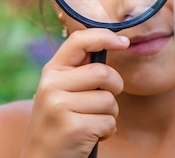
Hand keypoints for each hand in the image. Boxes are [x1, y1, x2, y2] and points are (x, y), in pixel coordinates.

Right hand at [21, 28, 129, 157]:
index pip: (78, 41)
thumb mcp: (59, 91)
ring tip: (90, 123)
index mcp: (51, 72)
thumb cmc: (58, 123)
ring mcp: (60, 106)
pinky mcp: (73, 128)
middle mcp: (52, 85)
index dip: (104, 36)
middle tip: (104, 102)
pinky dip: (106, 132)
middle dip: (114, 88)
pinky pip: (109, 122)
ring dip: (109, 115)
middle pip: (103, 73)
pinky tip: (89, 137)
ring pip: (109, 100)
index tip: (124, 42)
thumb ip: (78, 70)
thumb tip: (112, 43)